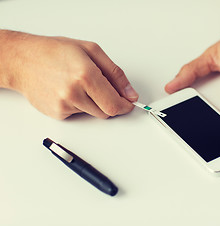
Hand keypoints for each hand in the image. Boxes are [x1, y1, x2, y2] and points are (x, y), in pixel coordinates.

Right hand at [0, 30, 137, 119]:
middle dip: (111, 103)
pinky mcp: (57, 113)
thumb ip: (115, 74)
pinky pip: (79, 114)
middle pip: (106, 112)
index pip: (114, 104)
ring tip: (80, 84)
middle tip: (104, 89)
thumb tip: (130, 94)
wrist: (23, 60)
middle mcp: (74, 93)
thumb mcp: (91, 51)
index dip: (125, 106)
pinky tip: (69, 91)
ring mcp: (64, 105)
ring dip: (95, 103)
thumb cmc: (54, 51)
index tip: (128, 103)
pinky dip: (80, 105)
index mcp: (86, 75)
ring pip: (93, 113)